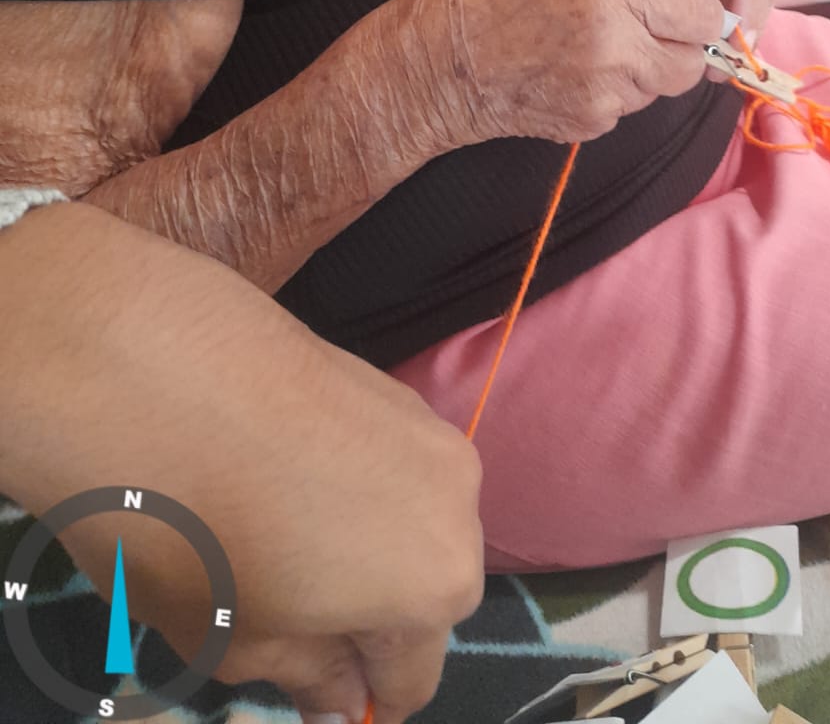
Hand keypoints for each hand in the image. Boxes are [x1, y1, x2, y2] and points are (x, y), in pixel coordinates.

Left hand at [1, 205, 482, 723]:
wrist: (149, 364)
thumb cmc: (192, 529)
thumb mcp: (232, 640)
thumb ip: (304, 671)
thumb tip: (340, 693)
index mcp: (434, 582)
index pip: (410, 678)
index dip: (351, 695)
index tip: (296, 687)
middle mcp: (455, 499)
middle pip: (419, 588)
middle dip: (360, 612)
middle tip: (269, 608)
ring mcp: (421, 425)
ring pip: (400, 517)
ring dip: (350, 540)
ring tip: (260, 532)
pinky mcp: (380, 376)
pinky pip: (375, 459)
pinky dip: (335, 481)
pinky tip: (261, 474)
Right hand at [403, 0, 725, 148]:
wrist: (436, 62)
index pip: (705, 15)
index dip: (699, 12)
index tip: (683, 9)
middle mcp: (619, 45)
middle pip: (692, 63)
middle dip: (679, 46)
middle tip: (646, 28)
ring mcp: (605, 93)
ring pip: (661, 88)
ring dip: (646, 69)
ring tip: (597, 45)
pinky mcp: (589, 126)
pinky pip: (627, 109)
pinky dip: (614, 92)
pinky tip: (574, 70)